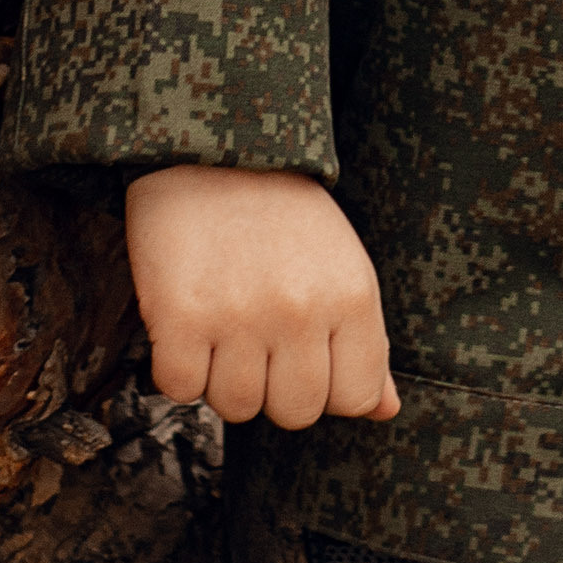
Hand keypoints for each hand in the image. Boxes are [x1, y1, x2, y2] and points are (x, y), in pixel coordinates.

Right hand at [125, 163, 400, 430]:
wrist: (214, 150)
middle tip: (259, 336)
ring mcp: (240, 316)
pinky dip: (178, 367)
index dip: (326, 386)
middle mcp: (301, 311)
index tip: (305, 353)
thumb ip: (366, 343)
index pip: (355, 398)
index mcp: (352, 296)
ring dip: (223, 377)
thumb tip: (385, 411)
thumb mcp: (343, 265)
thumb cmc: (284, 212)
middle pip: (294, 413)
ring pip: (236, 407)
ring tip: (222, 324)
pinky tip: (187, 325)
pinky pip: (181, 388)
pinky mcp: (181, 317)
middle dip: (274, 386)